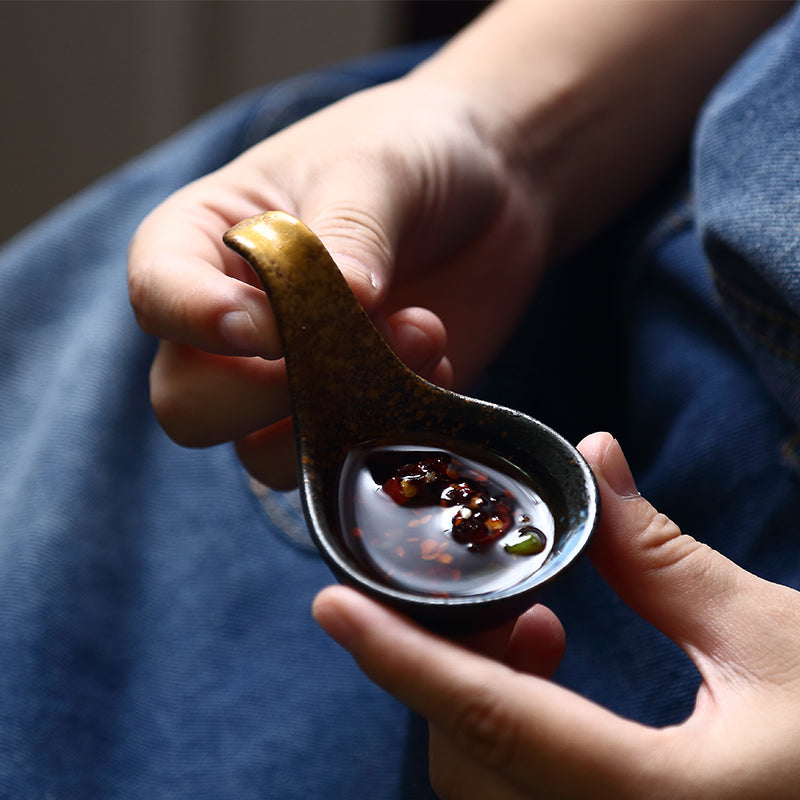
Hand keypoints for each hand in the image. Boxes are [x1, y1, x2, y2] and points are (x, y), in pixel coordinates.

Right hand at [128, 75, 548, 487]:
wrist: (491, 189)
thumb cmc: (410, 151)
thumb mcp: (377, 166)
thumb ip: (351, 229)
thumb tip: (348, 298)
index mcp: (207, 241)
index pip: (158, 296)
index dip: (197, 321)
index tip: (267, 323)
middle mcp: (237, 321)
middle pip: (189, 401)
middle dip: (262, 393)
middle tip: (343, 345)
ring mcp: (294, 376)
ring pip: (262, 451)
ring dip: (342, 411)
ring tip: (419, 333)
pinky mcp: (355, 410)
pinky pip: (343, 456)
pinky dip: (388, 427)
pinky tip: (436, 360)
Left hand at [313, 432, 799, 798]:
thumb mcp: (775, 641)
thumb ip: (662, 558)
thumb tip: (593, 460)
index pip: (493, 722)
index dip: (400, 657)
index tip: (329, 607)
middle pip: (471, 768)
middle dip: (456, 673)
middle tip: (511, 601)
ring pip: (489, 794)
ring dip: (484, 706)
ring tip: (540, 631)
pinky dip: (514, 741)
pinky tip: (557, 682)